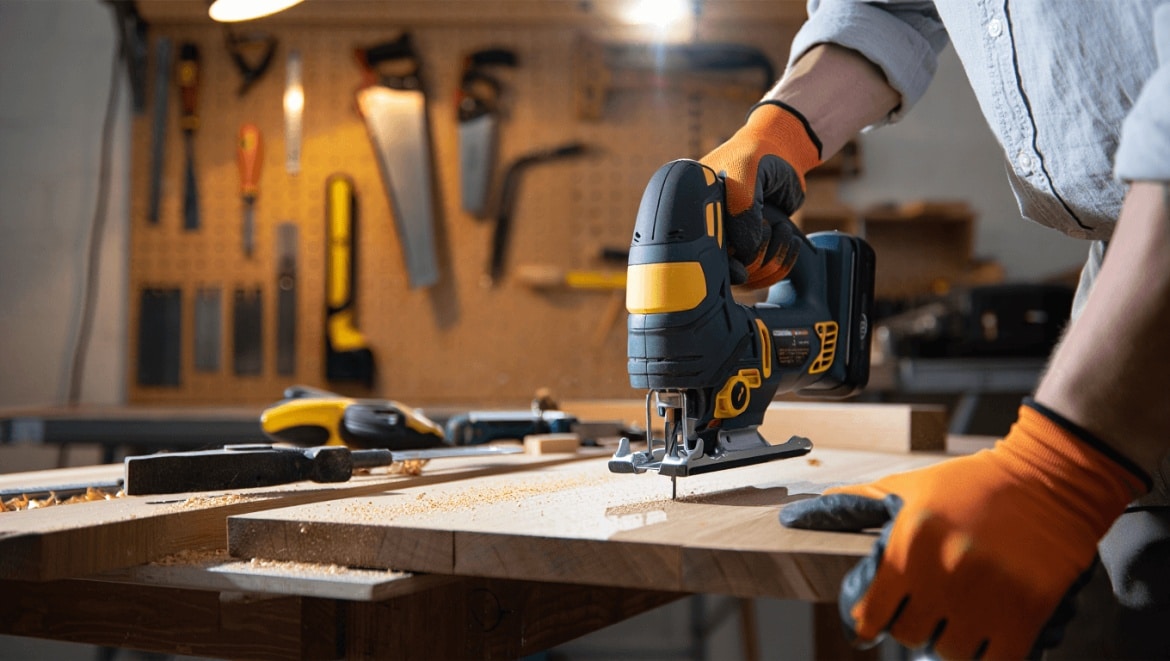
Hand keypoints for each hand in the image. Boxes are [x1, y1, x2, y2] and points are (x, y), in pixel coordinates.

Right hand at [699, 101, 821, 286]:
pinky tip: (788, 239)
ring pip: (750, 276)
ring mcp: (734, 241)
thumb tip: (744, 249)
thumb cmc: (758, 154)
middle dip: (755, 258)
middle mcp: (711, 232)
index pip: (700, 256)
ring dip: (773, 257)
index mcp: (695, 214)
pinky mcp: (755, 247)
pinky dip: (783, 261)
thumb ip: (741, 207)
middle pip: (727, 273)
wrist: (784, 152)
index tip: (741, 267)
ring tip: (780, 227)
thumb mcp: (745, 170)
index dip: (721, 267)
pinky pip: (766, 273)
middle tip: (768, 228)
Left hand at [780, 401, 1148, 658]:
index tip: (871, 625)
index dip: (867, 622)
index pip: (869, 614)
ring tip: (958, 611)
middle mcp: (943, 573)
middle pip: (908, 634)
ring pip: (947, 652)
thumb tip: (792, 516)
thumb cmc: (968, 485)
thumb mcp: (903, 489)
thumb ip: (847, 507)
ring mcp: (987, 597)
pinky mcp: (1027, 613)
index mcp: (908, 544)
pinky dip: (985, 653)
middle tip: (925, 605)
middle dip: (911, 623)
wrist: (1050, 481)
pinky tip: (984, 632)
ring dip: (948, 638)